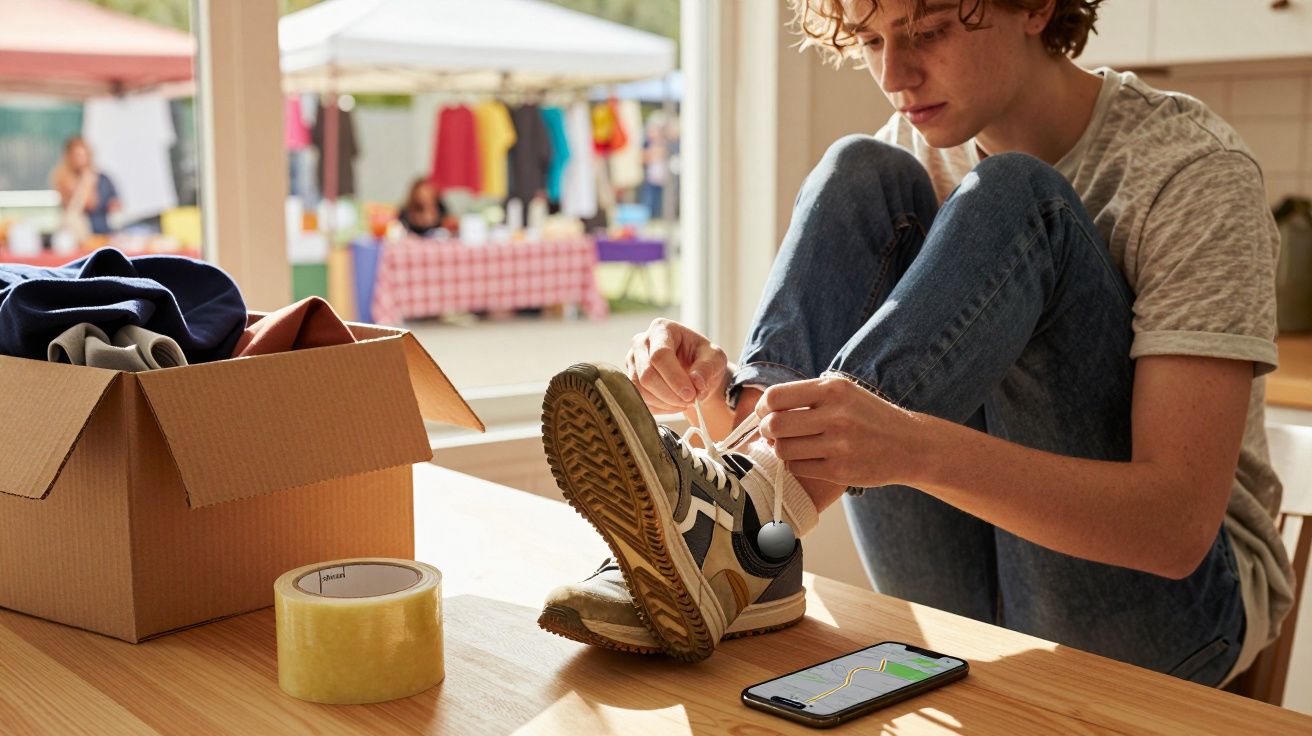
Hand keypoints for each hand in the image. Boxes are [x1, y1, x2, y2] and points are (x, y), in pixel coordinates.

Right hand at [625, 318, 728, 413]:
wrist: (693, 370)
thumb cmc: (703, 359)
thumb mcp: (715, 358)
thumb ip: (707, 368)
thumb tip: (697, 383)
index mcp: (661, 328)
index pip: (660, 355)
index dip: (675, 378)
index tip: (691, 395)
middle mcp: (640, 342)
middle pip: (646, 374)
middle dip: (670, 394)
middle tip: (690, 401)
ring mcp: (632, 361)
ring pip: (640, 389)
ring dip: (664, 402)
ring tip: (684, 402)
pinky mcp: (629, 379)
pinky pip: (639, 399)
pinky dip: (658, 407)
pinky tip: (673, 404)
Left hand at [755, 375, 922, 487]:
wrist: (909, 445)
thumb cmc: (869, 416)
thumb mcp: (844, 393)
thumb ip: (809, 395)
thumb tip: (766, 406)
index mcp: (833, 390)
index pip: (776, 396)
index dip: (763, 407)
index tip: (764, 413)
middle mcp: (836, 415)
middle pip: (774, 425)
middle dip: (766, 430)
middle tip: (771, 433)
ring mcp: (838, 445)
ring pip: (783, 449)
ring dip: (780, 449)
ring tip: (789, 445)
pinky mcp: (840, 470)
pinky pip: (798, 467)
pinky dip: (795, 464)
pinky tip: (806, 458)